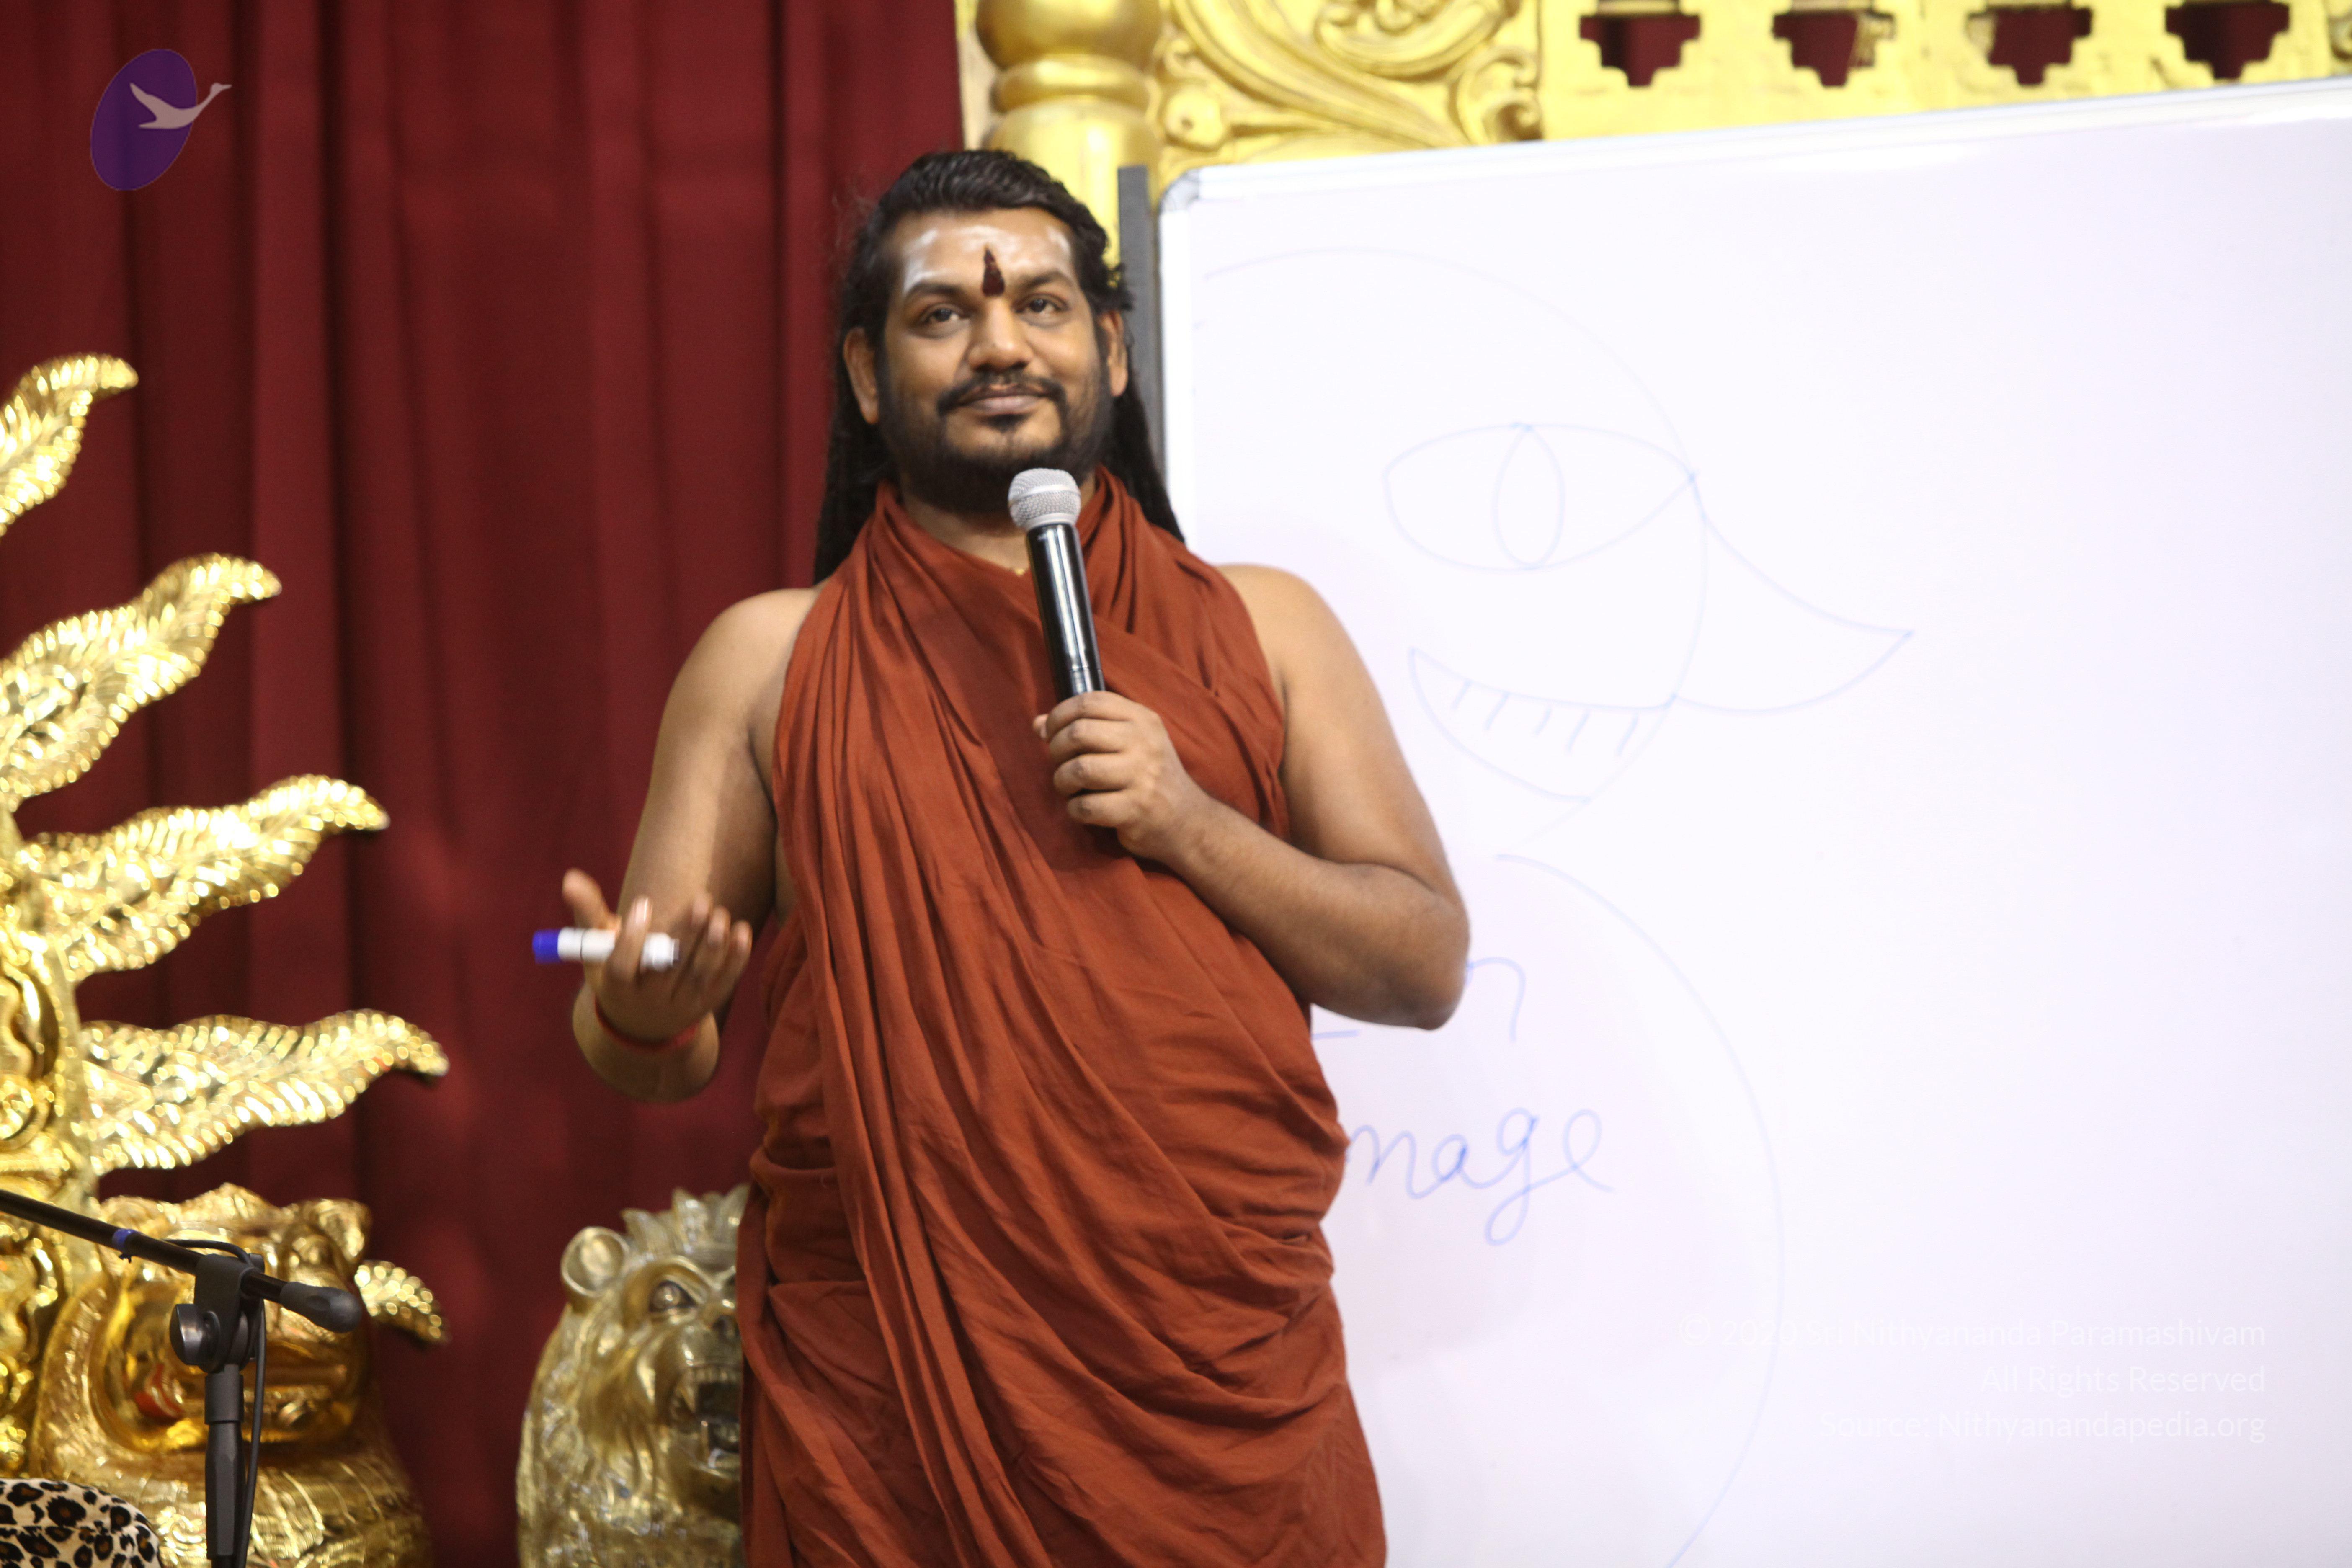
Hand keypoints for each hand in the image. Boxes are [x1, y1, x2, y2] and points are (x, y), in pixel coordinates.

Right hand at [561, 869, 753, 1043]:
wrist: (642, 1022)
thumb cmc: (616, 970)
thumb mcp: (597, 949)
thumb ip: (588, 913)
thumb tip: (571, 878)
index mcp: (615, 987)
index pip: (621, 967)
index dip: (631, 937)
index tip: (643, 902)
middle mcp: (647, 1000)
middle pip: (666, 970)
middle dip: (685, 935)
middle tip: (701, 900)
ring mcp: (680, 1005)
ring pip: (698, 977)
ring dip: (712, 946)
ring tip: (720, 913)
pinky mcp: (706, 1004)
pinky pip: (723, 983)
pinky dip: (735, 959)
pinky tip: (742, 931)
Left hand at [1035, 692, 1213, 861]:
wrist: (1186, 820)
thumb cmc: (1148, 776)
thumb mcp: (1128, 742)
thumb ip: (1087, 727)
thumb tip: (1038, 724)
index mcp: (1142, 719)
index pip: (1090, 702)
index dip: (1059, 715)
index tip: (1050, 732)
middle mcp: (1144, 743)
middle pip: (1079, 733)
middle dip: (1057, 750)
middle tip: (1060, 764)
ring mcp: (1142, 777)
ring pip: (1079, 769)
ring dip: (1062, 781)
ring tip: (1069, 788)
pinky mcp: (1135, 809)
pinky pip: (1085, 806)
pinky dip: (1074, 810)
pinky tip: (1083, 809)